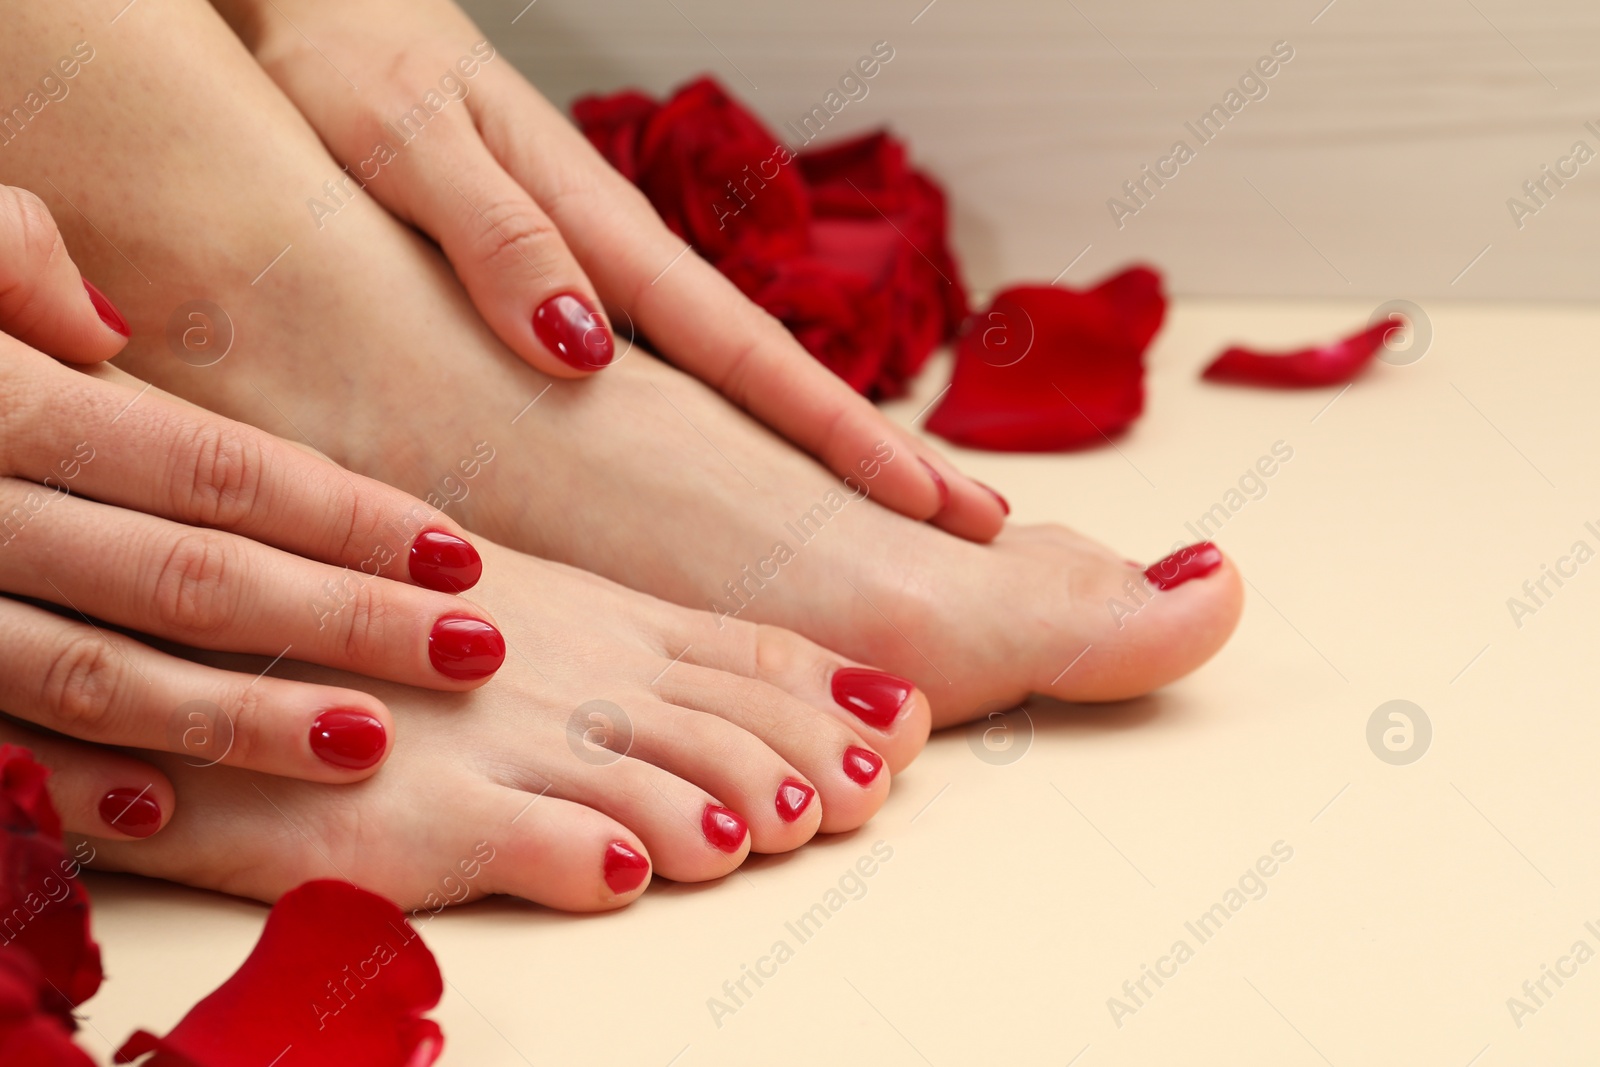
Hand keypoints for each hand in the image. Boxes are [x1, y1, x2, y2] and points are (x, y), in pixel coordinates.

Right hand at [0, 184, 506, 804]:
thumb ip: (5, 257)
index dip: (342, 512)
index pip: (207, 466)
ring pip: (98, 675)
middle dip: (342, 619)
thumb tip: (109, 329)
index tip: (455, 551)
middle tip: (471, 649)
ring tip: (369, 737)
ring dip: (240, 719)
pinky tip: (174, 809)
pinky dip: (65, 786)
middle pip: (188, 577)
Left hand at [213, 0, 1005, 540]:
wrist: (327, 8)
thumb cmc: (352, 66)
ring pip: (732, 383)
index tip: (922, 498)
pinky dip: (738, 428)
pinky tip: (759, 471)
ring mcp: (606, 276)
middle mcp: (622, 263)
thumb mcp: (408, 144)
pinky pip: (673, 375)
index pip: (745, 353)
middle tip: (973, 522)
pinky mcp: (567, 284)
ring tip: (902, 512)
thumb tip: (585, 353)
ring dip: (820, 452)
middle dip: (872, 453)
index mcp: (600, 233)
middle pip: (771, 377)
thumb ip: (495, 241)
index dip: (836, 433)